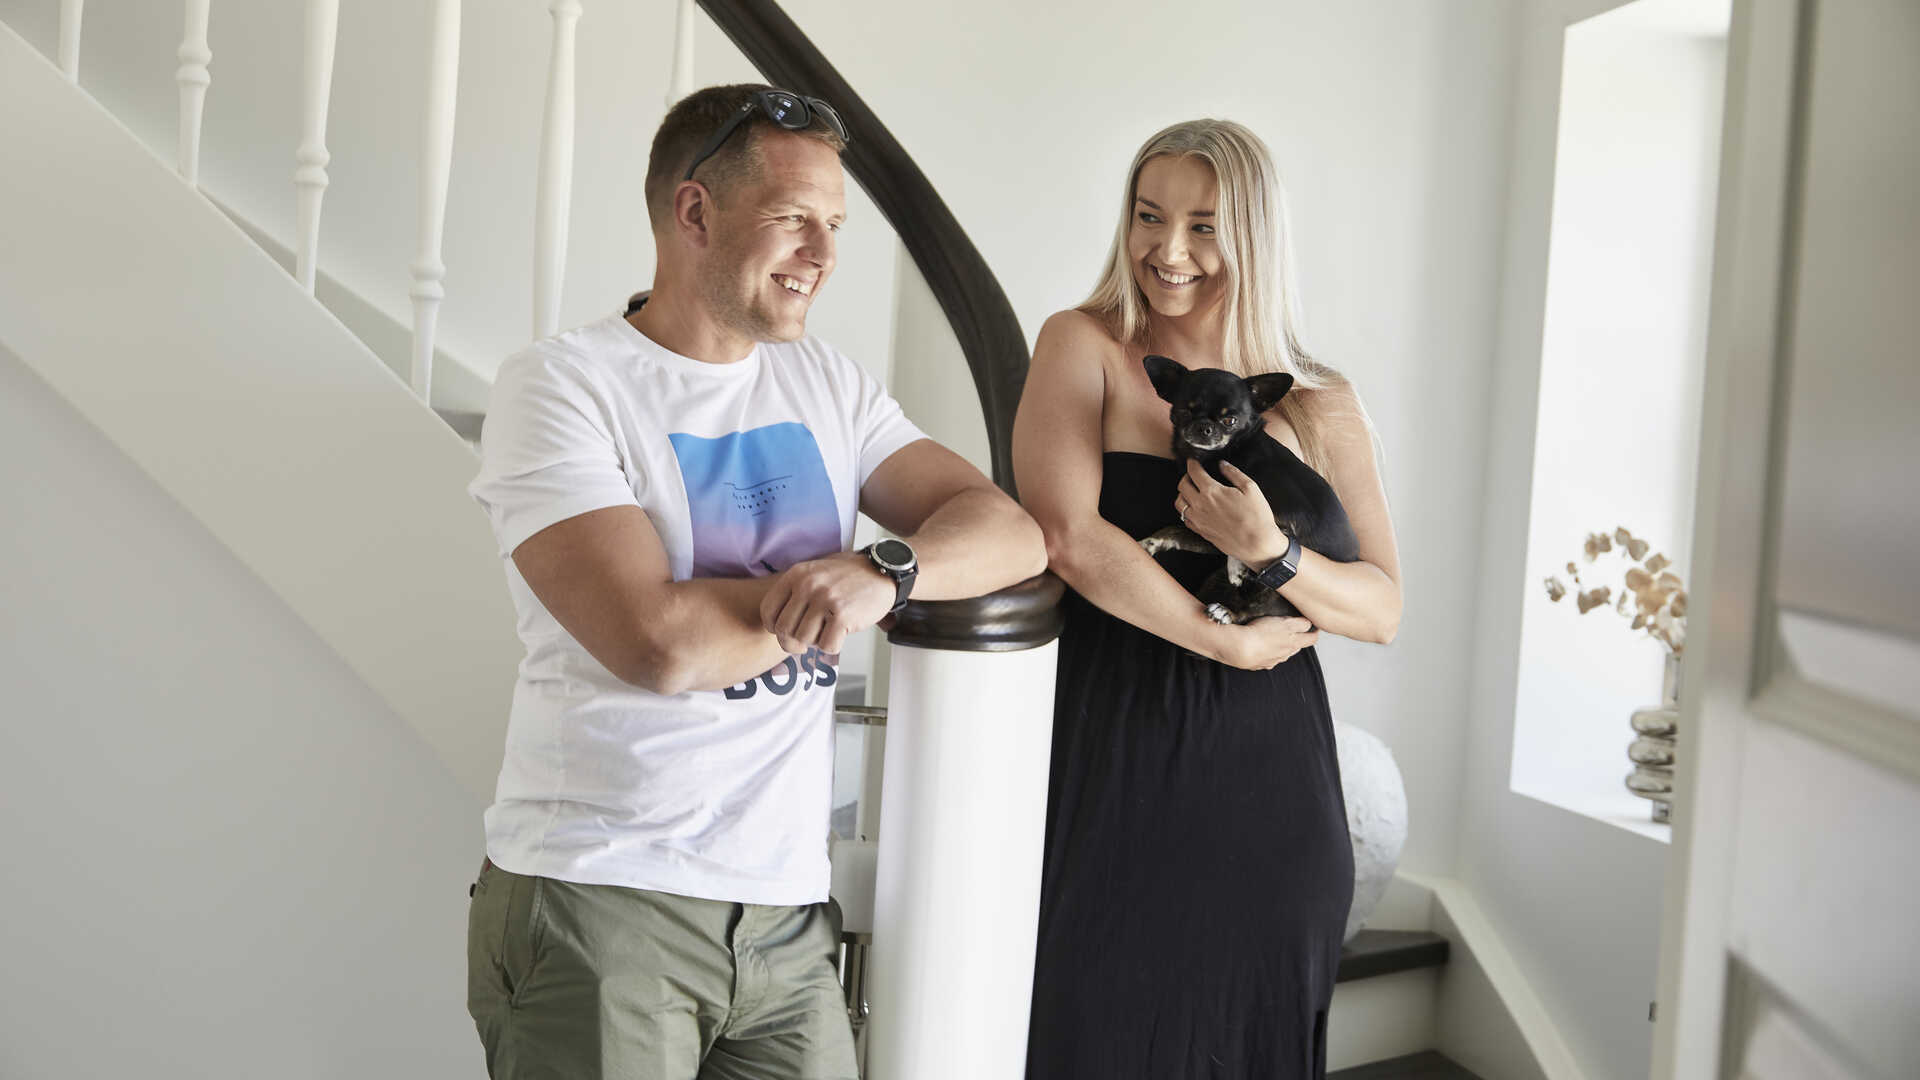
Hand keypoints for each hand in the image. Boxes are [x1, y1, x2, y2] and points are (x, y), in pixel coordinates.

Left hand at [760, 551, 896, 654]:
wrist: (883, 571)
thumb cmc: (848, 577)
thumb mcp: (815, 573)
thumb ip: (794, 594)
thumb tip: (777, 630)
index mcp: (797, 574)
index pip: (768, 611)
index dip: (774, 627)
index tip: (785, 631)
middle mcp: (808, 585)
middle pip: (784, 630)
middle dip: (793, 642)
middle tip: (805, 641)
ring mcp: (825, 599)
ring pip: (804, 640)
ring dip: (816, 641)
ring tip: (828, 628)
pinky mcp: (842, 615)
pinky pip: (826, 646)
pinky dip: (833, 645)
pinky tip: (841, 633)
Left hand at [1176, 460, 1286, 566]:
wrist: (1257, 544)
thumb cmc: (1257, 516)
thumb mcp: (1250, 488)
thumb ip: (1233, 473)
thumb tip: (1222, 464)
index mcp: (1212, 491)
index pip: (1194, 472)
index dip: (1192, 463)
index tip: (1193, 461)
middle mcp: (1200, 505)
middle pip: (1182, 486)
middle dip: (1186, 476)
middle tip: (1193, 474)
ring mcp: (1198, 520)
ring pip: (1179, 503)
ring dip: (1183, 494)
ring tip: (1192, 491)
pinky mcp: (1201, 532)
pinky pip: (1185, 518)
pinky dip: (1186, 510)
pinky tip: (1195, 508)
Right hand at [1220, 615, 1317, 669]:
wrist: (1239, 648)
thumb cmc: (1261, 634)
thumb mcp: (1285, 623)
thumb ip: (1300, 624)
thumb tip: (1309, 625)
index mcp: (1293, 644)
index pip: (1311, 640)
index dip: (1314, 633)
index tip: (1314, 628)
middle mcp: (1285, 655)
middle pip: (1296, 647)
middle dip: (1298, 638)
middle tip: (1294, 630)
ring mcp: (1271, 661)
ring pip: (1282, 653)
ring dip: (1281, 646)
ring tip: (1274, 636)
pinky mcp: (1258, 663)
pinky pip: (1267, 658)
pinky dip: (1267, 652)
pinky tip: (1260, 646)